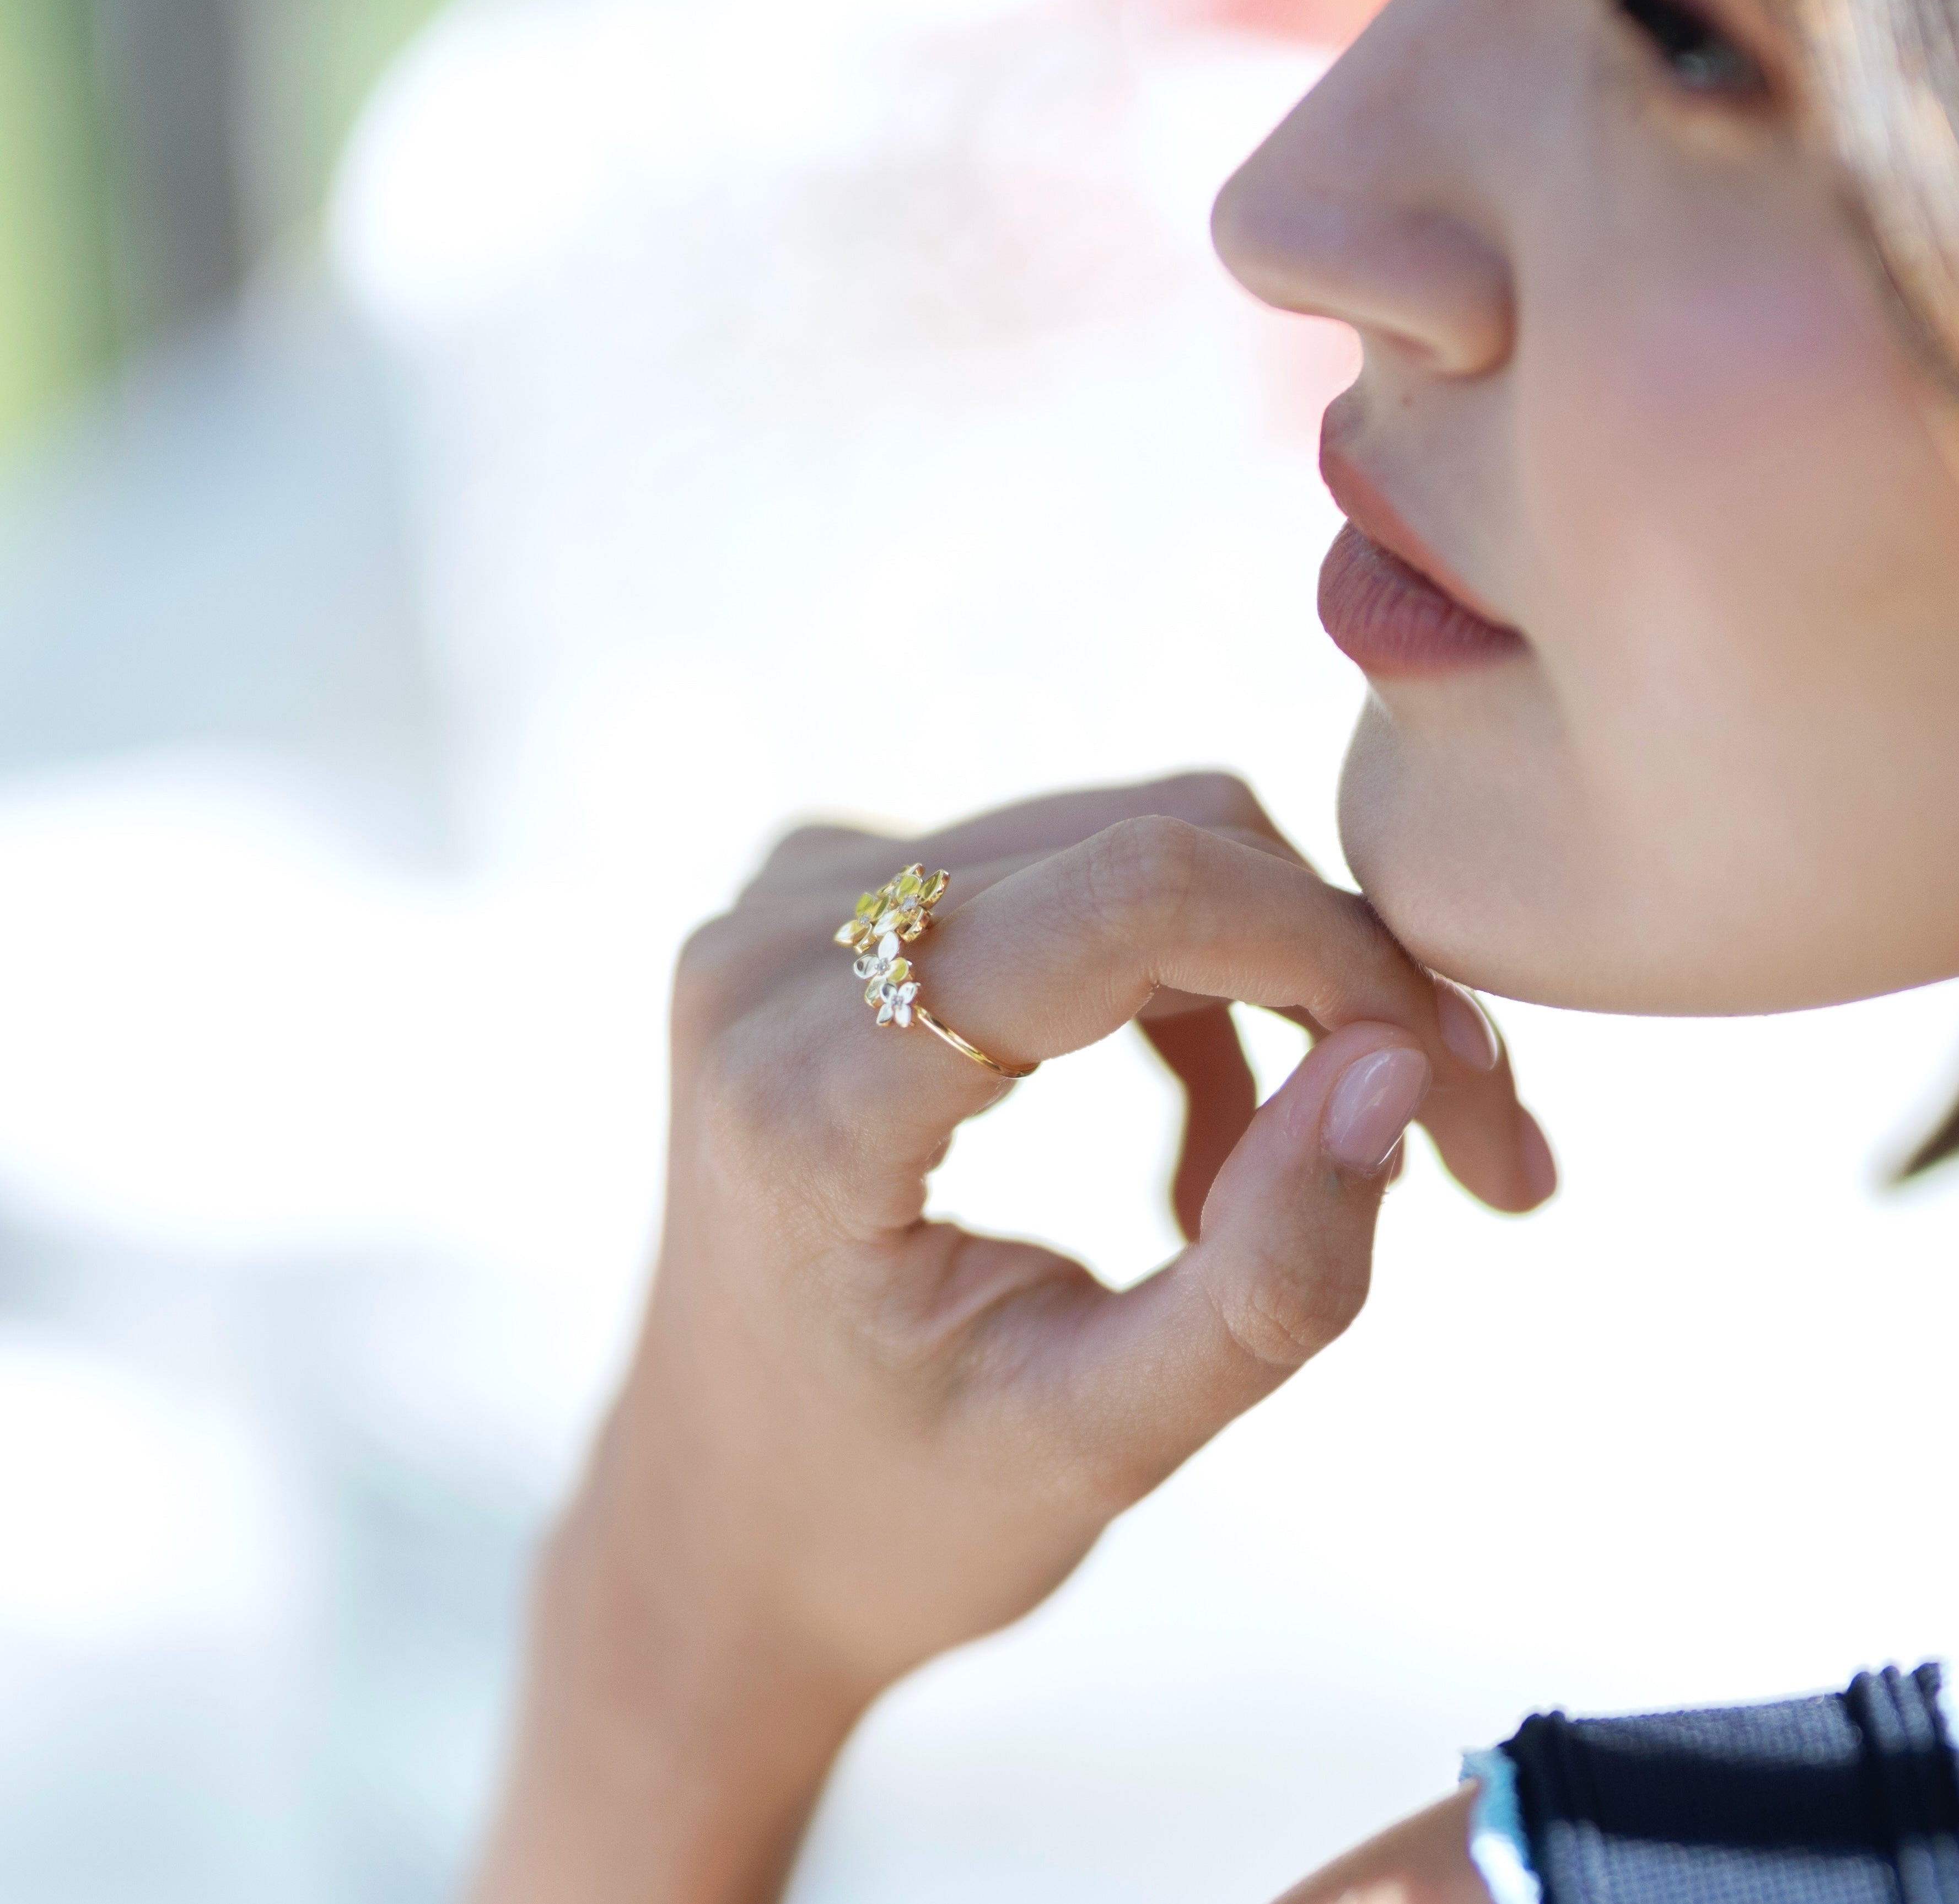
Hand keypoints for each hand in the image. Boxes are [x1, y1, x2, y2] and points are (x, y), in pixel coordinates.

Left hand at [471, 773, 1551, 1903]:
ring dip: (1270, 992)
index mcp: (806, 1092)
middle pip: (1151, 851)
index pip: (1132, 902)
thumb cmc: (892, 1514)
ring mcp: (791, 907)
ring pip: (1131, 848)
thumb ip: (1268, 1279)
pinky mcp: (832, 907)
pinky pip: (1073, 878)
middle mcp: (774, 952)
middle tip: (1471, 1152)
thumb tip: (1400, 1068)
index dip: (1343, 960)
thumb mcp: (1099, 1442)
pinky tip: (1198, 1153)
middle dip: (1342, 979)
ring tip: (1292, 1187)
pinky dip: (1180, 993)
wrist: (715, 1523)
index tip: (1472, 1095)